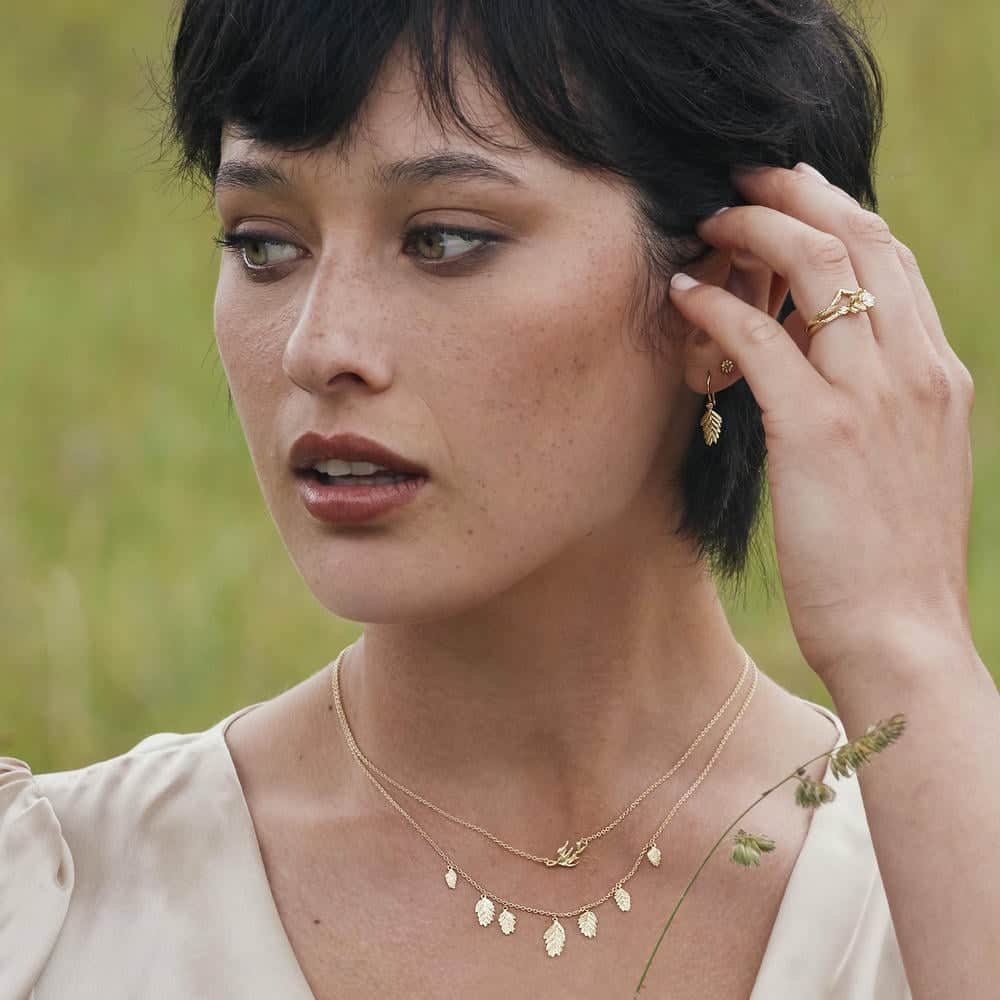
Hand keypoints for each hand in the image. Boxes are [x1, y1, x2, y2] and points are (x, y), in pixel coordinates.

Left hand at [669, 163, 974, 685]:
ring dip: (755, 231)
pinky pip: (761, 340)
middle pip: (862, 240)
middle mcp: (916, 369)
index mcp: (938, 374)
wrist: (903, 633)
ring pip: (819, 268)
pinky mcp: (817, 430)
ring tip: (708, 222)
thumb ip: (882, 402)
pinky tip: (684, 294)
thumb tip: (828, 364)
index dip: (841, 211)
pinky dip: (719, 305)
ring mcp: (871, 395)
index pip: (894, 260)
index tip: (795, 191)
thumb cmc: (893, 560)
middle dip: (799, 194)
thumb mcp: (908, 462)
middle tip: (744, 178)